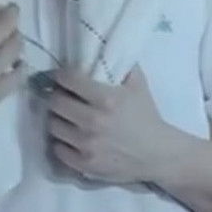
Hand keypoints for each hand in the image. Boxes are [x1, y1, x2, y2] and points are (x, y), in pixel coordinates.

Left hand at [47, 65, 168, 184]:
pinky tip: (70, 137)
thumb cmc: (146, 116)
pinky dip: (61, 142)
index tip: (62, 77)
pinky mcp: (85, 165)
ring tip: (66, 117)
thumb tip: (101, 46)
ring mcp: (87, 145)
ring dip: (58, 119)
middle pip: (55, 103)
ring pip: (53, 125)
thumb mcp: (138, 84)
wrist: (158, 154)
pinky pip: (58, 149)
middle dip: (57, 97)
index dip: (62, 76)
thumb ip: (121, 63)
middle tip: (63, 96)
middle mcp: (93, 121)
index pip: (68, 80)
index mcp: (106, 99)